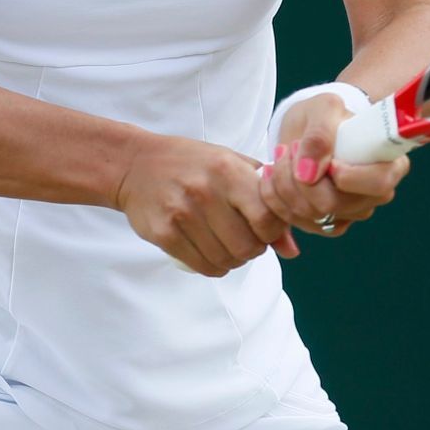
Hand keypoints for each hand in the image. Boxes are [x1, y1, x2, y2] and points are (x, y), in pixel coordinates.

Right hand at [114, 134, 299, 275]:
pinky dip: (214, 266)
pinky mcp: (164, 234)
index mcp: (228, 170)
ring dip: (234, 260)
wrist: (137, 164)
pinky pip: (203, 266)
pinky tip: (212, 251)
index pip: (267, 219)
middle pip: (248, 247)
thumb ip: (266, 201)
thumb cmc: (193, 164)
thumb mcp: (232, 167)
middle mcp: (206, 192)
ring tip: (228, 244)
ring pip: (226, 260)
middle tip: (247, 239)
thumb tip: (292, 250)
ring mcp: (182, 214)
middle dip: (254, 250)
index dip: (273, 232)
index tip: (267, 228)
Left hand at [260, 92, 410, 238]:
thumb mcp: (324, 108)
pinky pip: (295, 221)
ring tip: (281, 154)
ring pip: (309, 214)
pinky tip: (274, 174)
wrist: (309, 129)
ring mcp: (350, 212)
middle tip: (290, 147)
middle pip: (334, 204)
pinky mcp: (326, 222)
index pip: (378, 184)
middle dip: (301, 177)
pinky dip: (276, 198)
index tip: (328, 160)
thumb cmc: (327, 115)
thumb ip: (320, 135)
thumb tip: (309, 174)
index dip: (349, 176)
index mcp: (390, 164)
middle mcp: (374, 195)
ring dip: (284, 184)